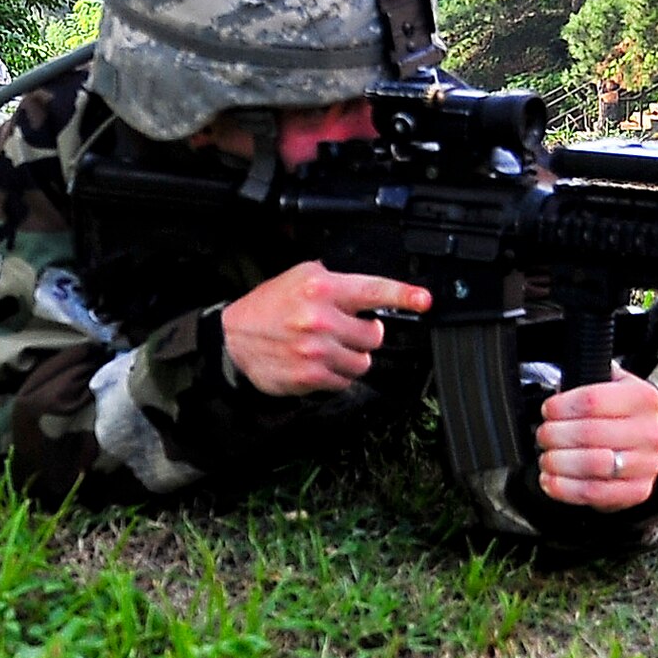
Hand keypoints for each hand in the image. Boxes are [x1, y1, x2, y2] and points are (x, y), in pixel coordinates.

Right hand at [222, 261, 431, 395]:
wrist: (233, 338)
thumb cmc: (269, 306)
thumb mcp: (299, 277)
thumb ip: (337, 283)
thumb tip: (373, 294)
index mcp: (321, 288)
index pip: (373, 290)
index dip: (404, 295)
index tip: (424, 300)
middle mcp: (320, 318)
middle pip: (374, 334)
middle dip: (366, 333)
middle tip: (349, 330)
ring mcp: (316, 350)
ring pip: (363, 361)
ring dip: (353, 357)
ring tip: (331, 348)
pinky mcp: (310, 376)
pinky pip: (345, 380)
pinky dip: (337, 374)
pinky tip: (319, 362)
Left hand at [535, 365, 657, 511]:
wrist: (638, 450)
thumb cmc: (615, 417)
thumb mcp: (610, 387)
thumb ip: (588, 380)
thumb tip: (555, 387)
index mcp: (643, 397)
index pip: (592, 399)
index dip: (560, 406)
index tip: (547, 411)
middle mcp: (650, 431)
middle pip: (589, 432)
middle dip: (555, 435)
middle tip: (543, 436)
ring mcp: (647, 464)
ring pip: (591, 464)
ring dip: (558, 462)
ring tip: (546, 458)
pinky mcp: (638, 491)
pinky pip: (594, 492)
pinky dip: (564, 488)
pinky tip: (550, 480)